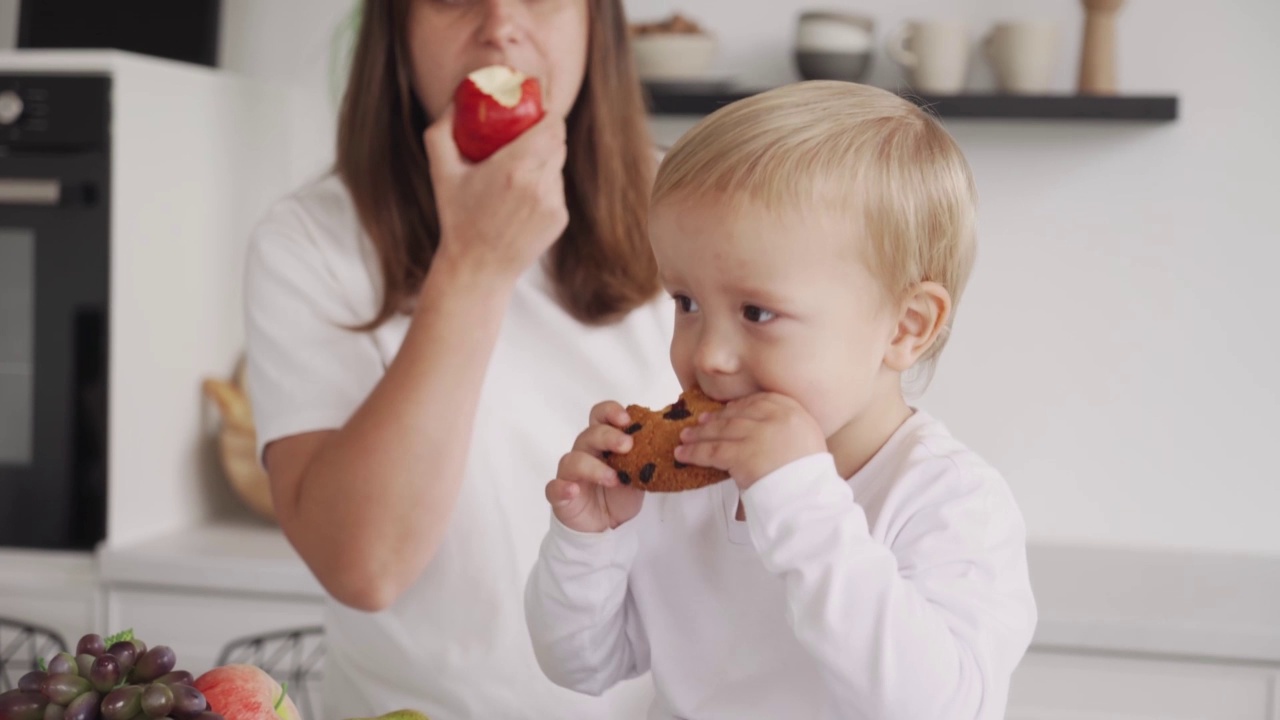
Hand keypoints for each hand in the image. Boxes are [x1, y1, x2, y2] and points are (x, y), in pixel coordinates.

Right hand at [423, 105, 568, 281]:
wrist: (478, 269)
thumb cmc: (457, 218)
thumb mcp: (441, 172)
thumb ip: (443, 130)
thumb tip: (455, 99)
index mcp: (514, 168)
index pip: (553, 125)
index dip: (548, 113)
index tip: (534, 110)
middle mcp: (539, 185)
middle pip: (558, 141)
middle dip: (546, 132)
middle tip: (526, 131)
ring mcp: (554, 204)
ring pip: (558, 165)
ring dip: (545, 159)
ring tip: (518, 167)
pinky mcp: (560, 219)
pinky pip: (557, 189)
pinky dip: (544, 185)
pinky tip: (521, 197)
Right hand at [545, 401, 644, 533]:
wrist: (606, 526)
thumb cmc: (620, 494)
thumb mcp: (639, 474)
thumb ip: (645, 458)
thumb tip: (669, 444)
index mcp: (603, 442)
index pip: (600, 416)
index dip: (610, 412)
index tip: (627, 419)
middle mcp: (585, 452)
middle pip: (589, 434)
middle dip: (608, 436)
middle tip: (627, 446)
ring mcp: (570, 473)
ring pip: (572, 460)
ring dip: (593, 467)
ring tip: (613, 479)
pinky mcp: (560, 494)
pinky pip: (554, 487)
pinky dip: (562, 487)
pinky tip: (573, 490)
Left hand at [675, 392, 826, 489]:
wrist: (808, 498)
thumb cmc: (809, 477)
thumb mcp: (808, 440)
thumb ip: (787, 428)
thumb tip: (762, 427)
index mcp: (793, 411)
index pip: (760, 400)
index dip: (739, 405)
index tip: (727, 410)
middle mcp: (775, 418)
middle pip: (737, 414)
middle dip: (716, 419)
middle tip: (701, 422)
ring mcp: (757, 435)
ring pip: (721, 430)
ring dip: (700, 434)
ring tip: (686, 437)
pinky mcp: (742, 454)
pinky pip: (712, 451)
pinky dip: (694, 452)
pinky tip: (683, 454)